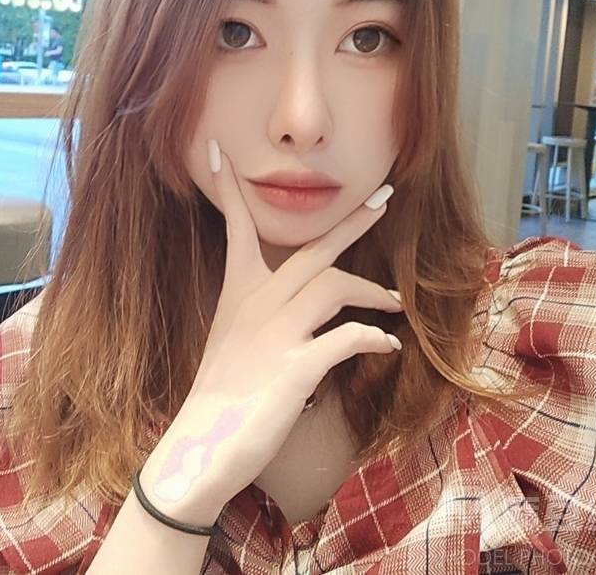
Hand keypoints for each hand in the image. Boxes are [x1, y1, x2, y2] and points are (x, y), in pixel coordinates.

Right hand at [139, 140, 402, 525]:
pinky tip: (386, 346)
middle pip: (313, 248)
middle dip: (353, 220)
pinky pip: (347, 338)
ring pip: (336, 285)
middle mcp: (258, 302)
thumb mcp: (232, 338)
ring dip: (373, 291)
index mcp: (239, 291)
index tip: (217, 151)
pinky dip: (372, 338)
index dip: (227, 189)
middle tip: (384, 197)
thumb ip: (262, 312)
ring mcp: (277, 332)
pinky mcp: (295, 366)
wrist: (201, 446)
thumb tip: (301, 305)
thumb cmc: (219, 393)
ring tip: (394, 304)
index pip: (235, 227)